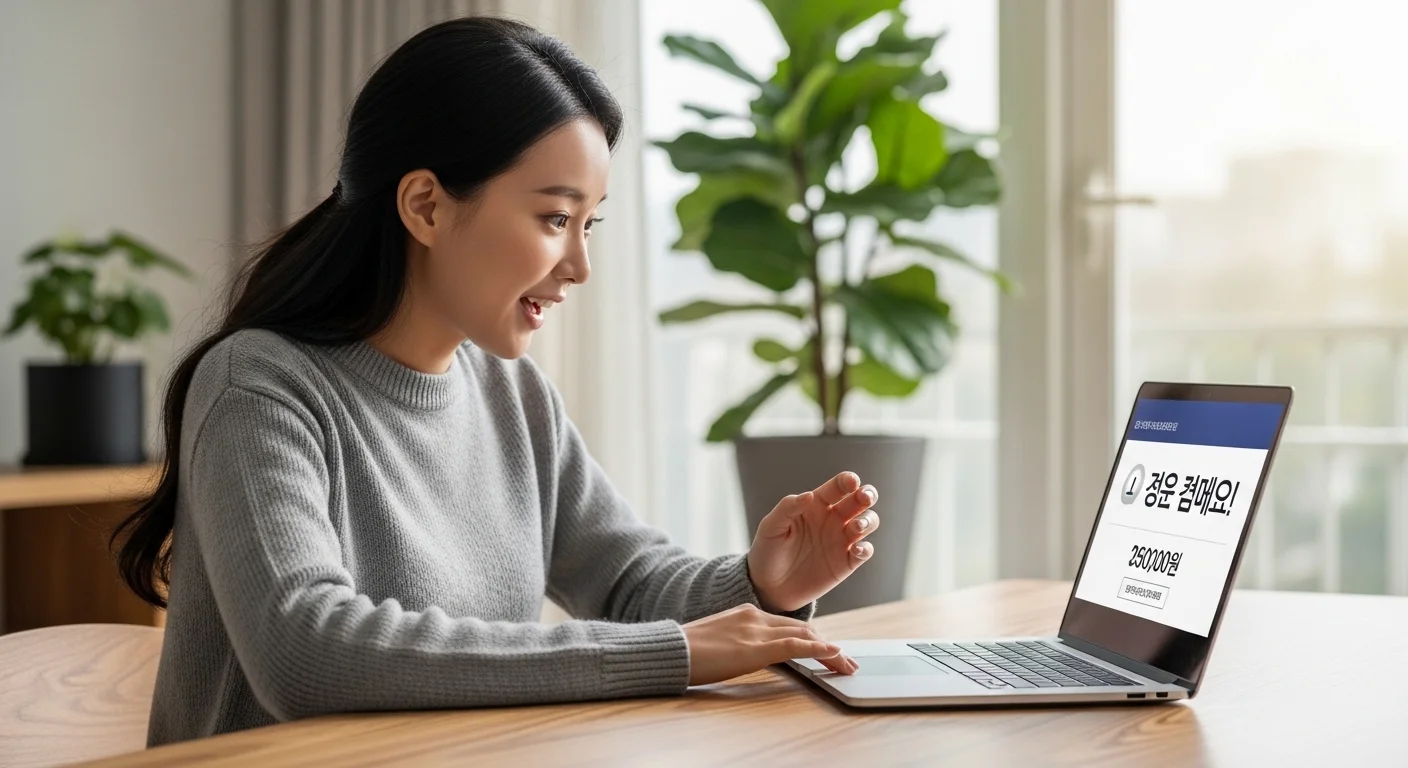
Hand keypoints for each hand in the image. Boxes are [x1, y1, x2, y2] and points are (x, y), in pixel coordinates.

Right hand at [682, 604, 856, 684]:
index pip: (789, 625)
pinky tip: (833, 655)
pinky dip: (819, 650)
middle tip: (847, 661)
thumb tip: (750, 655)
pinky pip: (795, 647)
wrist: (670, 649)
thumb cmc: (687, 651)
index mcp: (746, 613)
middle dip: (828, 645)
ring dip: (830, 651)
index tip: (829, 650)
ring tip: (847, 665)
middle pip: (802, 629)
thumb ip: (739, 643)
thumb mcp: (719, 642)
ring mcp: (756, 630)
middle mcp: (755, 617)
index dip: (813, 638)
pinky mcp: (754, 648)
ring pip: (804, 637)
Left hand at [746, 471, 878, 612]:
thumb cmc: (768, 551)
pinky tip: (856, 550)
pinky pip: (865, 551)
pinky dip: (865, 549)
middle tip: (865, 497)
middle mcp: (833, 519)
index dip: (847, 481)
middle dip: (867, 495)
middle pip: (859, 500)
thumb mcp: (771, 527)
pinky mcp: (846, 562)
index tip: (852, 482)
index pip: (837, 487)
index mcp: (816, 505)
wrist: (769, 586)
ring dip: (868, 520)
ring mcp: (841, 540)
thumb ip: (787, 508)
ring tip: (857, 526)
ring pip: (868, 522)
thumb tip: (808, 494)